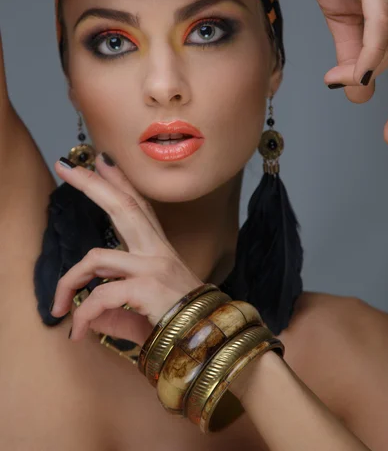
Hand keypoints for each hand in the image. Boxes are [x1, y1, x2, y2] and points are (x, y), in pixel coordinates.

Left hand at [50, 154, 202, 344]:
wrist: (211, 346)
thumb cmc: (181, 328)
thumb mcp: (143, 311)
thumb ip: (115, 309)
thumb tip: (86, 315)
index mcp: (159, 252)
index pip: (138, 208)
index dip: (120, 182)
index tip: (102, 161)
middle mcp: (157, 252)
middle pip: (123, 207)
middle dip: (92, 184)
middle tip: (67, 167)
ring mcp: (153, 266)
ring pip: (97, 256)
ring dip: (68, 280)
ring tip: (56, 305)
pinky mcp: (147, 286)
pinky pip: (100, 295)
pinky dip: (83, 315)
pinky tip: (78, 331)